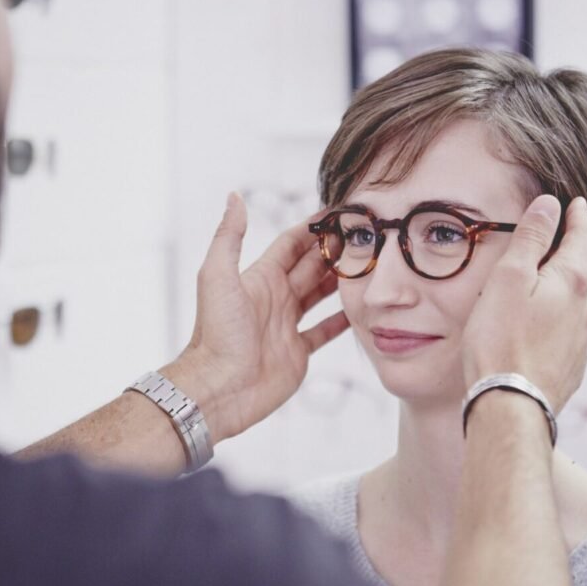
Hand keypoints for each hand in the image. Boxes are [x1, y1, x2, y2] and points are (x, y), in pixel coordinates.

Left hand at [164, 193, 348, 442]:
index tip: (340, 211)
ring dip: (342, 280)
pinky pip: (324, 331)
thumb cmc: (216, 334)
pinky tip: (360, 310)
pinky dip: (342, 321)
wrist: (219, 388)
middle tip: (366, 235)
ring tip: (370, 265)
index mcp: (260, 277)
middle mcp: (276, 297)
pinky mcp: (298, 352)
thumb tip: (234, 196)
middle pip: (312, 266)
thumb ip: (229, 236)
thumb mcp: (218, 277)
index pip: (292, 244)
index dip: (314, 227)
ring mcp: (287, 325)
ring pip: (321, 295)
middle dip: (336, 250)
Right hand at [462, 195, 586, 412]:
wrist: (511, 404)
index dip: (577, 217)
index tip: (575, 203)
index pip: (581, 236)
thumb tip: (551, 205)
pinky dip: (576, 309)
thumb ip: (530, 239)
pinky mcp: (575, 363)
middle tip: (576, 231)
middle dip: (585, 245)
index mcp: (574, 280)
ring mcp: (585, 337)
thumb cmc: (501, 340)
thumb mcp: (507, 279)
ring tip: (572, 272)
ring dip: (584, 279)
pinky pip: (583, 325)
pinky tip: (563, 316)